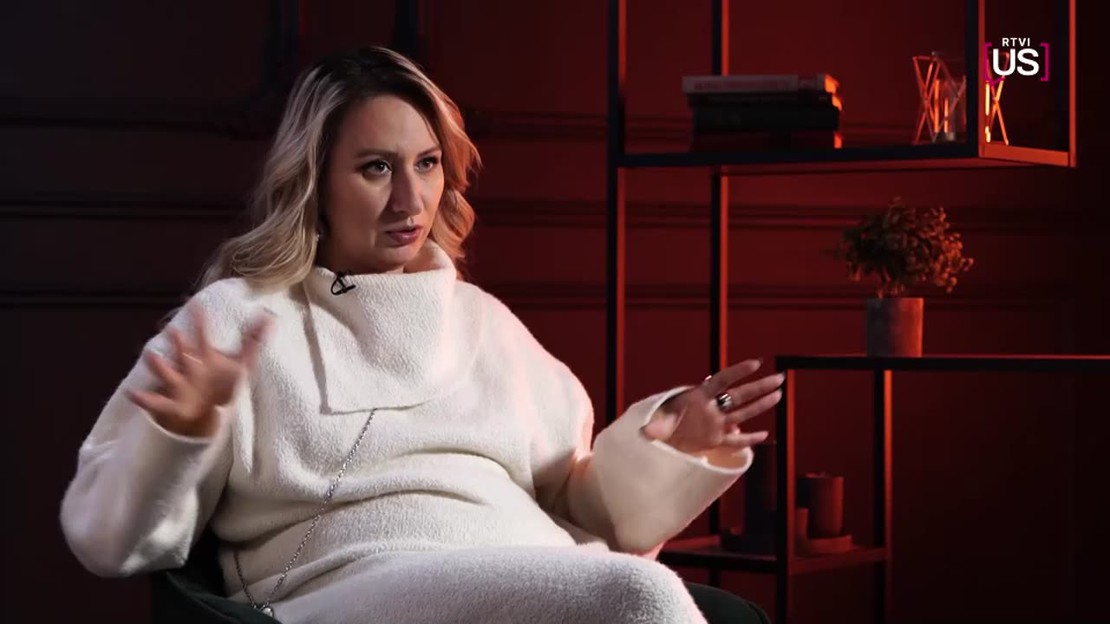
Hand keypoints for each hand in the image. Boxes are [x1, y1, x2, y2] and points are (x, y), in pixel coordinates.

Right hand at [126, 303, 273, 437]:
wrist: (209, 410)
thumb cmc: (224, 383)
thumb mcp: (242, 363)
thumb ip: (254, 341)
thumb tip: (271, 317)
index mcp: (205, 357)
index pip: (204, 337)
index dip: (201, 322)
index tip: (195, 304)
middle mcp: (189, 367)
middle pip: (184, 352)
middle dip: (179, 343)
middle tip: (173, 331)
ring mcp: (179, 385)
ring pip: (168, 373)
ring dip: (159, 366)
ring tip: (151, 356)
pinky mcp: (172, 404)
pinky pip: (156, 402)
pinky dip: (144, 399)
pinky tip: (133, 394)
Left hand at [640, 358, 782, 455]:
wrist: (660, 438)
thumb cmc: (658, 424)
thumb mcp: (657, 424)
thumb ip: (655, 427)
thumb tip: (644, 432)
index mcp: (697, 397)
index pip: (720, 381)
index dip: (737, 371)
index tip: (756, 363)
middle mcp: (711, 408)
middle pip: (739, 395)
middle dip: (759, 387)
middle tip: (778, 377)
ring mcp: (715, 424)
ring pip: (743, 414)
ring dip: (760, 405)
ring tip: (778, 395)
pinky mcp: (715, 440)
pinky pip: (735, 441)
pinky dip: (749, 439)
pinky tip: (765, 435)